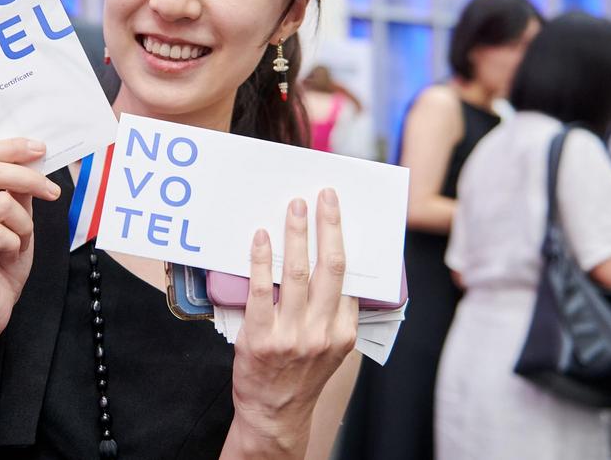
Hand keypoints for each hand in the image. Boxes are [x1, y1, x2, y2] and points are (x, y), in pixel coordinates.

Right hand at [0, 138, 60, 343]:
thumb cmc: (1, 262)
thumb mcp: (17, 219)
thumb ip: (17, 190)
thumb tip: (32, 158)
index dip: (12, 147)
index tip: (41, 149)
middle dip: (29, 178)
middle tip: (53, 192)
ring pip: (0, 204)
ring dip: (24, 223)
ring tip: (21, 241)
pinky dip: (15, 243)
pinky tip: (9, 256)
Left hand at [230, 189, 357, 451]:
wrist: (274, 414)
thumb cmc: (301, 377)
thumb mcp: (332, 349)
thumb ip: (336, 313)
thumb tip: (333, 266)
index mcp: (344, 332)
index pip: (350, 277)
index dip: (344, 239)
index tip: (339, 212)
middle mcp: (322, 331)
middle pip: (331, 267)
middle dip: (328, 226)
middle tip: (325, 196)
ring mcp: (291, 335)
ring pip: (297, 273)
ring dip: (296, 235)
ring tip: (295, 208)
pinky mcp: (260, 337)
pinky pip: (262, 290)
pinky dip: (261, 260)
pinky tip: (261, 238)